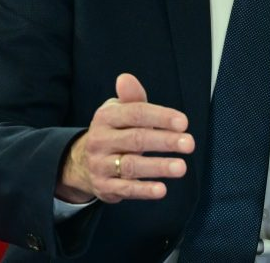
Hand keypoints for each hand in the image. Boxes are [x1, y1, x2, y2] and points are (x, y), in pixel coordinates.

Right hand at [56, 73, 194, 204]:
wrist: (81, 163)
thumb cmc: (113, 132)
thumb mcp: (118, 111)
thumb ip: (131, 97)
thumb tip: (126, 78)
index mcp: (106, 117)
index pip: (135, 114)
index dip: (160, 117)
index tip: (183, 122)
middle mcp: (100, 140)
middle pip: (136, 139)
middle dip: (164, 141)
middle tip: (189, 143)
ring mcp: (100, 165)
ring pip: (132, 166)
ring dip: (158, 166)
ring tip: (181, 167)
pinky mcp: (104, 187)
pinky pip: (126, 189)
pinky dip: (144, 190)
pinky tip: (162, 189)